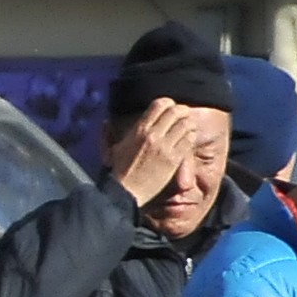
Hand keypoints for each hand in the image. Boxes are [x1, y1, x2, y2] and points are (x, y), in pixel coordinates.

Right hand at [105, 98, 205, 212]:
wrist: (125, 192)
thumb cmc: (118, 172)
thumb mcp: (111, 150)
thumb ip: (109, 135)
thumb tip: (106, 122)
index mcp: (138, 130)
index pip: (160, 104)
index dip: (168, 104)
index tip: (169, 110)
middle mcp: (153, 135)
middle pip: (176, 111)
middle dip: (182, 112)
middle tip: (183, 117)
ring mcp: (164, 147)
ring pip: (186, 124)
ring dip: (189, 124)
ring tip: (187, 129)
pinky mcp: (173, 159)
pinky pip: (189, 140)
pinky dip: (191, 137)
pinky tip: (187, 141)